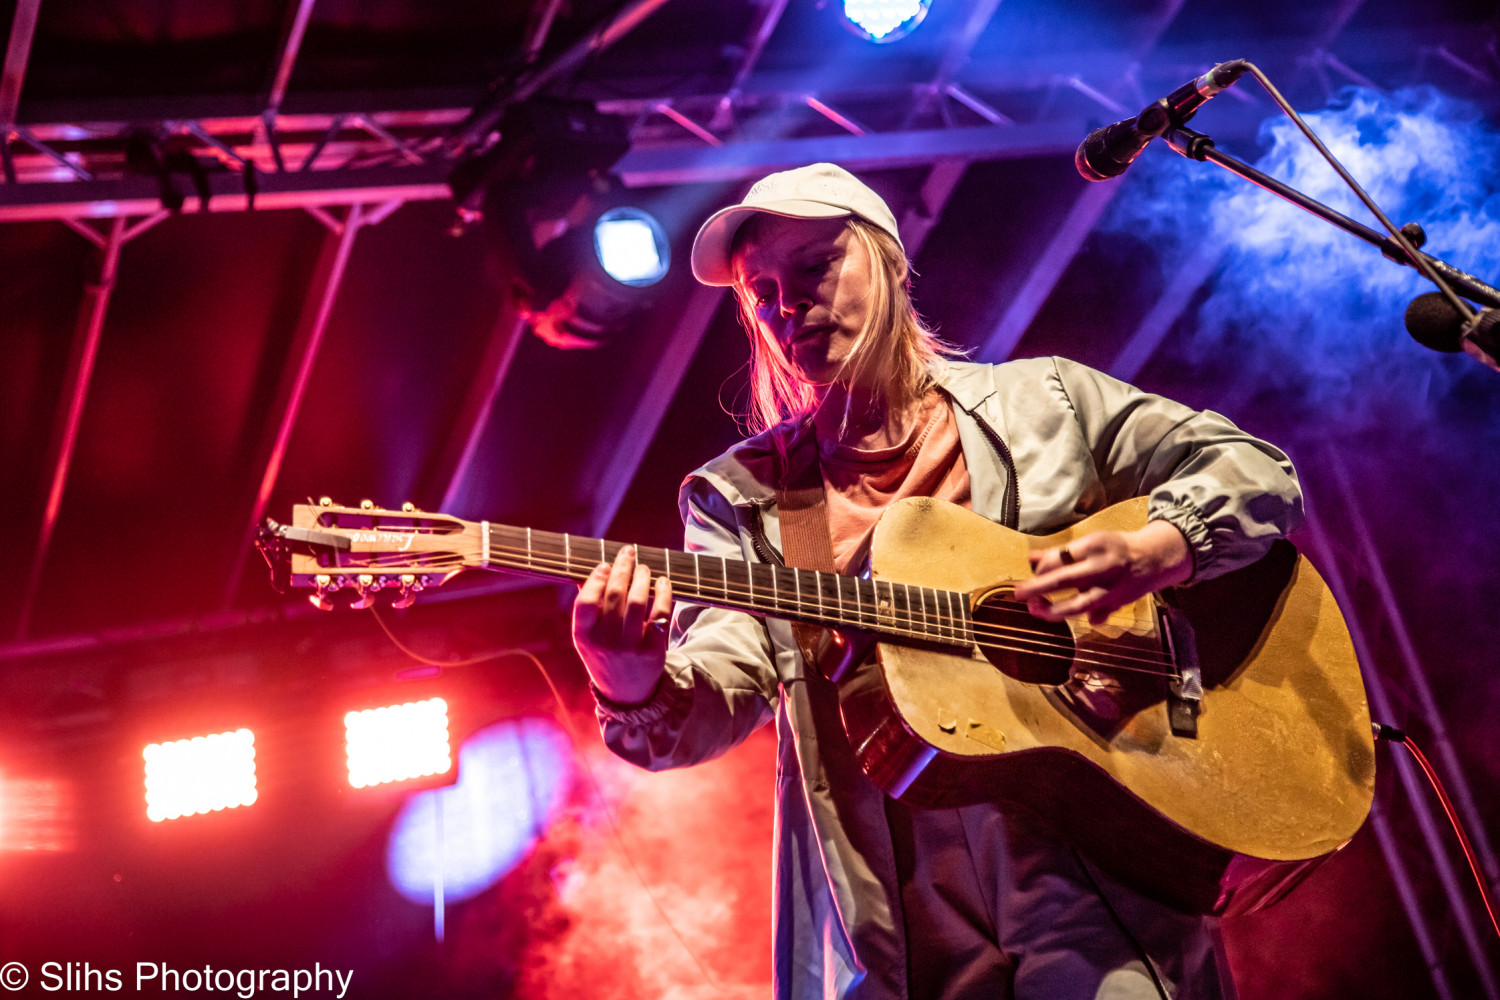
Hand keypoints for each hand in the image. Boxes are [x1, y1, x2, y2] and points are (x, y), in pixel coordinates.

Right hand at [572, 544, 673, 704]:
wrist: (627, 694)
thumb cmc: (604, 655)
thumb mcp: (587, 637)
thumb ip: (588, 608)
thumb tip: (591, 571)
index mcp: (583, 637)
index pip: (586, 601)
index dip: (596, 579)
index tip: (605, 565)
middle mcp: (604, 642)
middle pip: (614, 595)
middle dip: (623, 568)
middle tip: (629, 552)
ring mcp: (629, 647)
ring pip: (637, 601)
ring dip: (642, 577)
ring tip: (644, 567)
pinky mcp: (652, 650)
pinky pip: (660, 614)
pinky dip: (663, 593)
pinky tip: (663, 581)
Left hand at [1012, 520, 1192, 624]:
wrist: (1154, 558)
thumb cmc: (1116, 548)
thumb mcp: (1090, 542)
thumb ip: (1061, 552)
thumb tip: (1031, 559)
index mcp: (1094, 546)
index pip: (1060, 558)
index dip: (1041, 567)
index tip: (1032, 571)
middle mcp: (1102, 568)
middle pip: (1065, 579)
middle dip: (1038, 588)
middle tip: (1019, 594)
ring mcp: (1111, 589)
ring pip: (1080, 604)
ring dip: (1055, 611)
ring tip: (1036, 610)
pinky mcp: (1117, 604)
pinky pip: (1097, 614)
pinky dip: (1087, 617)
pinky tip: (1077, 617)